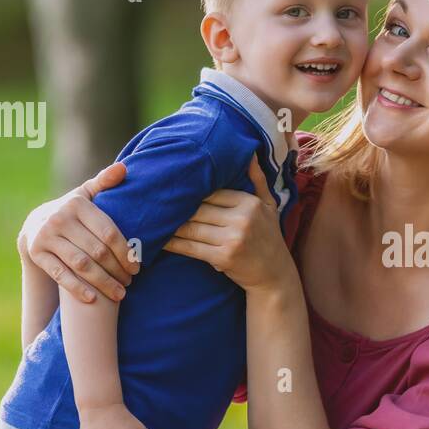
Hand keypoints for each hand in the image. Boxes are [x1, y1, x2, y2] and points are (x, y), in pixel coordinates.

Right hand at [19, 162, 138, 302]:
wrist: (35, 225)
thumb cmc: (72, 212)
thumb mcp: (86, 195)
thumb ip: (105, 183)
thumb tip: (124, 168)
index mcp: (77, 204)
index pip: (109, 232)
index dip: (126, 252)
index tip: (138, 267)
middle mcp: (60, 218)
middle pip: (97, 251)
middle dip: (117, 270)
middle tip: (131, 282)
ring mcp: (46, 237)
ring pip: (82, 265)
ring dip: (104, 282)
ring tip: (120, 294)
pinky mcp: (37, 254)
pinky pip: (61, 275)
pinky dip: (78, 288)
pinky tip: (95, 300)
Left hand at [163, 154, 295, 294]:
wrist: (275, 275)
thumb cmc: (269, 237)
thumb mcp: (269, 206)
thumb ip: (258, 180)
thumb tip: (251, 153)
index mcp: (250, 203)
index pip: (211, 193)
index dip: (191, 193)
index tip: (172, 190)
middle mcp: (242, 218)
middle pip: (198, 209)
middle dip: (177, 209)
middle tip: (154, 204)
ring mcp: (233, 238)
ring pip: (191, 228)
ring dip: (170, 226)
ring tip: (153, 221)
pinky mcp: (223, 257)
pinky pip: (190, 248)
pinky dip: (173, 245)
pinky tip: (160, 241)